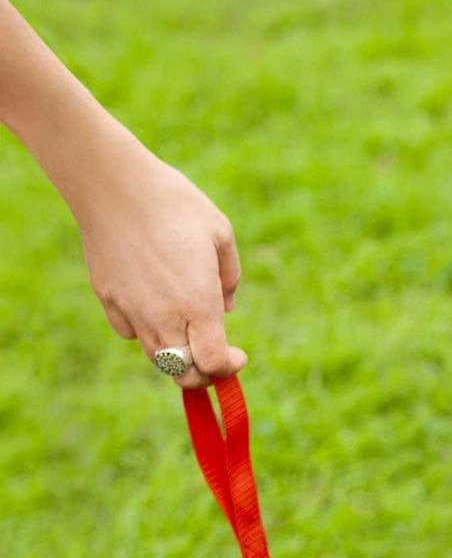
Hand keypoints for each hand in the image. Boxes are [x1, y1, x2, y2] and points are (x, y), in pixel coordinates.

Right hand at [75, 149, 246, 389]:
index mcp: (198, 304)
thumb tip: (227, 307)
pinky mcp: (107, 299)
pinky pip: (129, 332)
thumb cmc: (174, 203)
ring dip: (177, 355)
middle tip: (214, 356)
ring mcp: (131, 311)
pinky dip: (145, 331)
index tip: (238, 355)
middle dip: (204, 374)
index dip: (229, 368)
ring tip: (188, 331)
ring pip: (157, 357)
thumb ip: (229, 277)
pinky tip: (153, 307)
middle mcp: (164, 316)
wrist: (112, 183)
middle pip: (184, 374)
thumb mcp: (220, 233)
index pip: (213, 363)